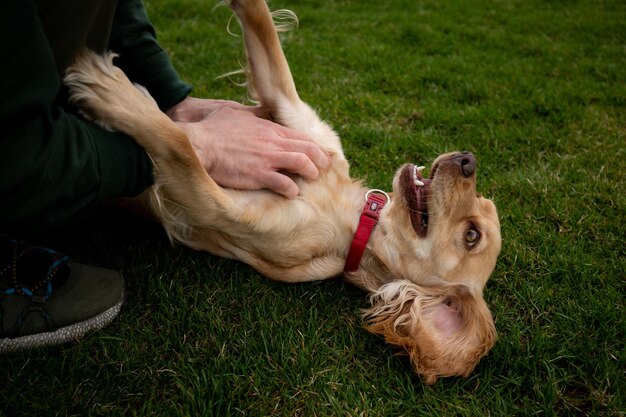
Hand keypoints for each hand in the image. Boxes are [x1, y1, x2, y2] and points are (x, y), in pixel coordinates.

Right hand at [166, 97, 329, 197]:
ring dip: (311, 173)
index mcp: (269, 127)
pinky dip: (292, 189)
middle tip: (324, 168)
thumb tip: (261, 111)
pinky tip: (292, 193)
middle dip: (320, 159)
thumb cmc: (212, 129)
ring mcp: (267, 159)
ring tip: (312, 179)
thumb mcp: (236, 113)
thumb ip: (253, 114)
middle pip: (307, 149)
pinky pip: (285, 184)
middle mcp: (273, 142)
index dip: (314, 145)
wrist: (199, 144)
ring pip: (302, 164)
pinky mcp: (259, 175)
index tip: (320, 153)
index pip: (301, 136)